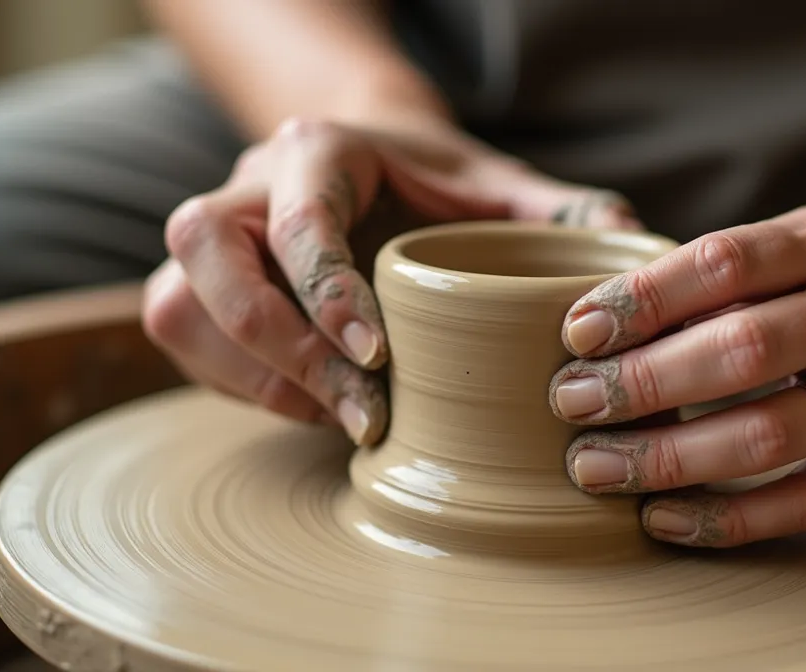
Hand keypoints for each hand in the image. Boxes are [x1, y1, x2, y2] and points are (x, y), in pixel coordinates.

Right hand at [143, 115, 640, 446]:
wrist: (377, 167)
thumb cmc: (442, 183)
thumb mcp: (501, 189)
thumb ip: (558, 213)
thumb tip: (630, 241)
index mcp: (321, 150)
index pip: (297, 219)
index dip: (327, 293)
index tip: (379, 356)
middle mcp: (248, 183)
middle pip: (206, 254)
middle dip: (275, 342)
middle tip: (357, 403)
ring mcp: (214, 233)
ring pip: (175, 302)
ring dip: (251, 375)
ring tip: (340, 416)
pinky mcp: (198, 282)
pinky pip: (183, 340)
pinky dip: (242, 387)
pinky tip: (315, 407)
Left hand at [548, 206, 805, 546]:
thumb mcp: (788, 255)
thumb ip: (710, 282)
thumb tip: (589, 332)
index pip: (723, 261)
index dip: (643, 299)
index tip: (576, 333)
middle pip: (741, 349)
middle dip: (642, 381)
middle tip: (571, 402)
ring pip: (766, 433)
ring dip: (668, 456)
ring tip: (595, 465)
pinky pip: (802, 502)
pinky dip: (724, 518)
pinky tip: (661, 518)